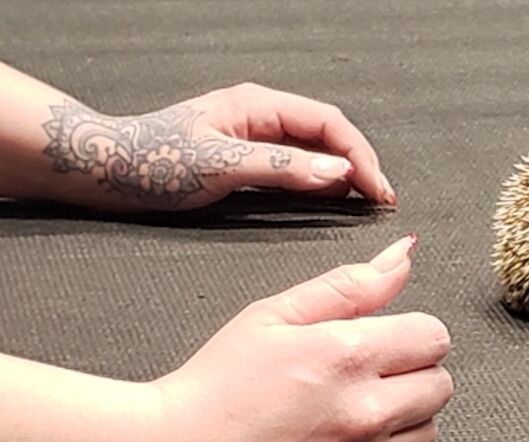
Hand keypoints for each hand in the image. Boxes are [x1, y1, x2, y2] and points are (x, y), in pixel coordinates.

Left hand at [38, 81, 394, 211]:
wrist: (101, 172)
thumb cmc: (149, 162)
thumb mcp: (220, 166)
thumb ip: (282, 169)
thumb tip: (338, 174)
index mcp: (257, 105)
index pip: (330, 124)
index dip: (360, 157)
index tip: (378, 191)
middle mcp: (260, 117)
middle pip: (329, 136)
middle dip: (360, 166)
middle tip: (382, 201)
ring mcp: (254, 138)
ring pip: (315, 153)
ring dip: (344, 176)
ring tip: (365, 204)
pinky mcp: (246, 160)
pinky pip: (296, 169)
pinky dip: (320, 185)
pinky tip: (330, 202)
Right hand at [142, 235, 450, 441]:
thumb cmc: (216, 385)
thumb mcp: (274, 316)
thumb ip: (350, 285)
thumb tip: (405, 255)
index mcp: (346, 357)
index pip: (434, 337)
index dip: (410, 334)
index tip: (381, 341)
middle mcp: (364, 413)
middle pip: (440, 385)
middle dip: (412, 373)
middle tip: (363, 377)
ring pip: (429, 430)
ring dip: (403, 418)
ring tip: (349, 412)